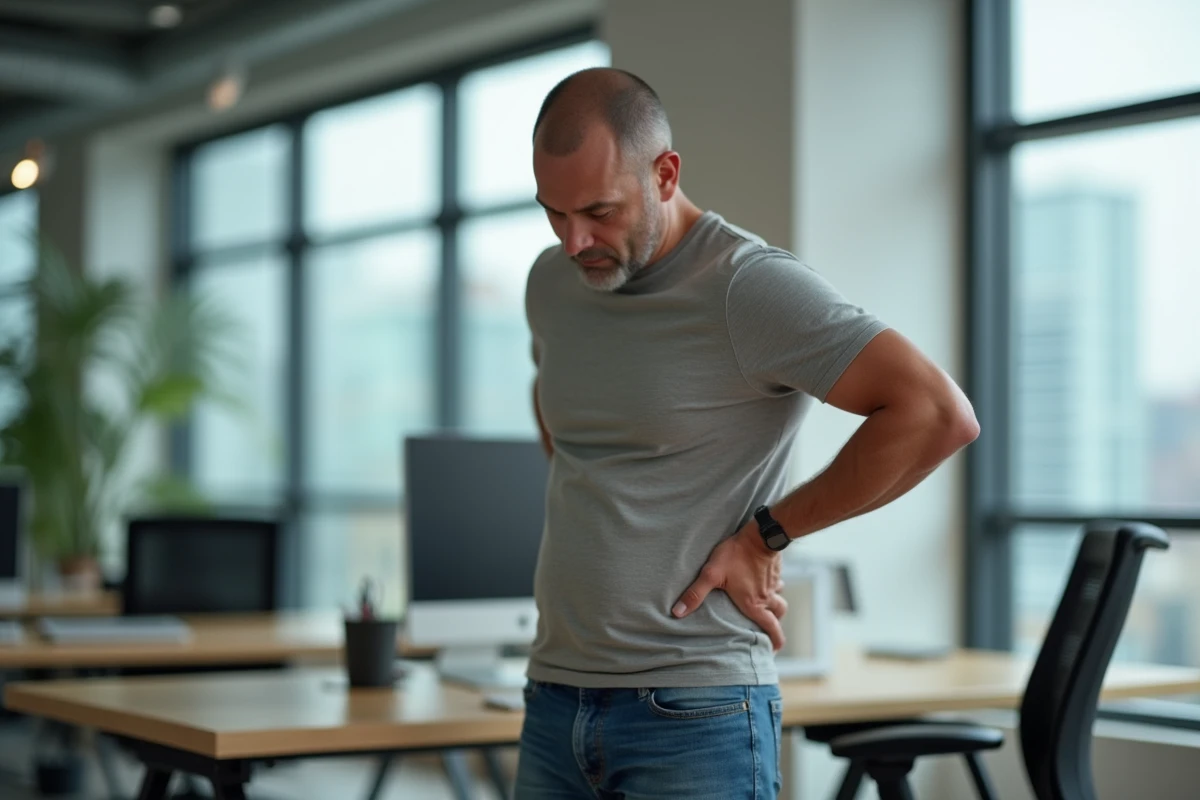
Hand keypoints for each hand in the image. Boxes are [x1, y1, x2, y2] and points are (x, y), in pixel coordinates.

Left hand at [672, 520, 787, 650]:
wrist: (761, 534)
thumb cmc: (736, 555)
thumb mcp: (711, 574)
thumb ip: (695, 594)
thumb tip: (677, 613)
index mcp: (754, 604)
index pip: (771, 628)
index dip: (775, 642)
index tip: (774, 651)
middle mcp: (766, 597)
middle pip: (779, 615)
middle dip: (776, 625)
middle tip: (771, 632)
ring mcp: (772, 583)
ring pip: (779, 599)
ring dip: (775, 606)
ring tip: (767, 608)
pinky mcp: (774, 570)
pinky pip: (777, 584)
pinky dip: (773, 588)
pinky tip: (764, 582)